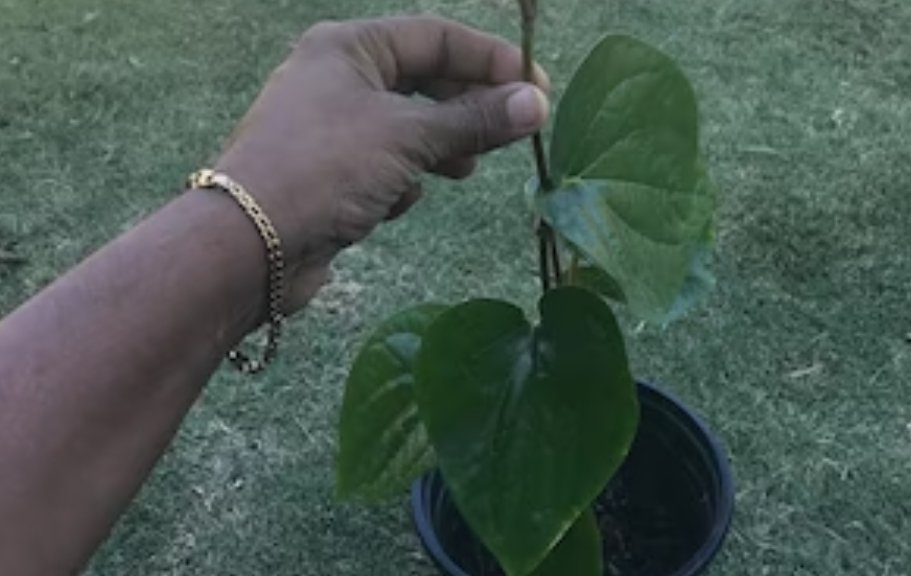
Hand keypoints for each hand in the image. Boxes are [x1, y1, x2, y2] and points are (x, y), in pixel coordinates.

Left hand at [214, 16, 549, 310]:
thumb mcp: (409, 137)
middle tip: (513, 131)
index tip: (537, 89)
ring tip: (464, 169)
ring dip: (438, 148)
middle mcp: (337, 78)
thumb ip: (475, 120)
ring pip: (408, 127)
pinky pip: (386, 164)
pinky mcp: (331, 174)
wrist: (250, 246)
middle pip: (425, 81)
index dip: (491, 60)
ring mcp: (332, 127)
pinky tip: (396, 200)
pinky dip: (400, 180)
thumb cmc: (325, 169)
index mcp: (349, 47)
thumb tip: (536, 106)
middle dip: (467, 108)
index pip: (437, 37)